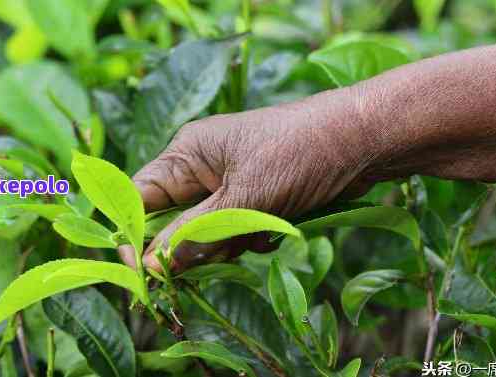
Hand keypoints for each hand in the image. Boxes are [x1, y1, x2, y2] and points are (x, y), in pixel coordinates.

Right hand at [119, 88, 379, 272]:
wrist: (361, 143)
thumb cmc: (300, 153)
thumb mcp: (245, 197)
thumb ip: (196, 233)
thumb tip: (149, 266)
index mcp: (188, 153)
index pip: (140, 197)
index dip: (134, 234)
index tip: (140, 272)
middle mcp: (203, 168)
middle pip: (174, 221)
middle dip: (193, 244)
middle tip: (218, 250)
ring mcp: (231, 185)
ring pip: (206, 233)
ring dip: (228, 244)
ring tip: (257, 231)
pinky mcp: (255, 199)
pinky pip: (235, 232)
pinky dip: (250, 239)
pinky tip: (274, 232)